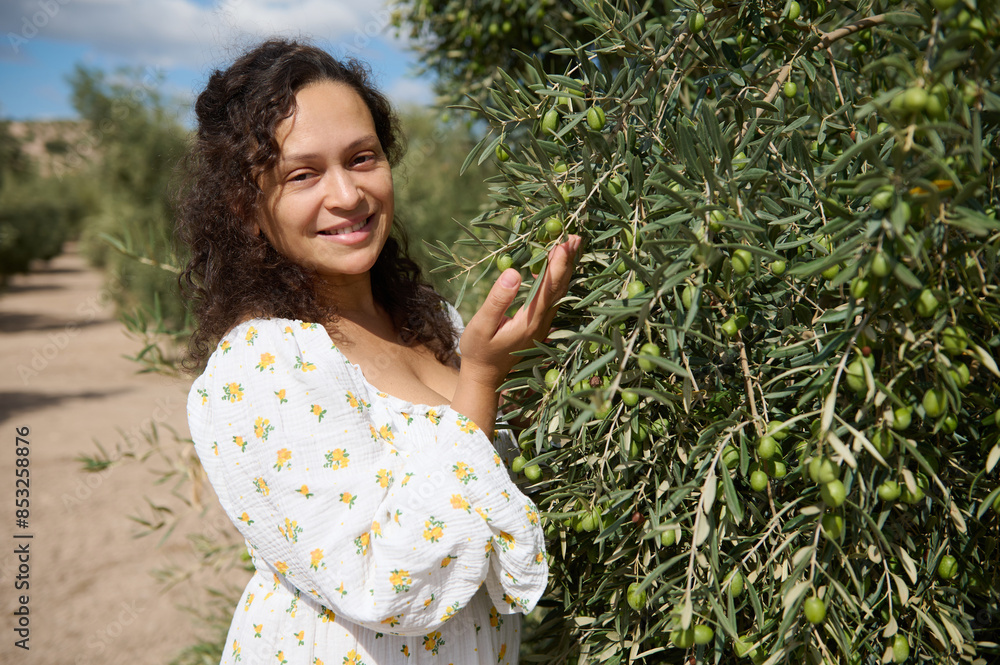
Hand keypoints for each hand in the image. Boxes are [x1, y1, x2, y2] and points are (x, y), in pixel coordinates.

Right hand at [459, 235, 580, 389]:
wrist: (485, 376)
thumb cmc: (479, 351)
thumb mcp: (481, 325)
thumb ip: (497, 300)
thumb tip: (513, 272)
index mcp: (530, 321)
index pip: (548, 288)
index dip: (557, 264)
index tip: (563, 243)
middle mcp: (543, 322)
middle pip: (560, 287)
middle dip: (568, 261)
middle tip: (575, 236)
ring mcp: (544, 323)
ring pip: (560, 291)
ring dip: (566, 267)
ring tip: (571, 245)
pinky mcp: (540, 323)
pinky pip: (553, 296)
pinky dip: (557, 278)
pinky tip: (555, 265)